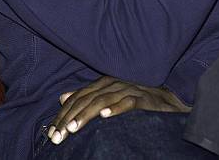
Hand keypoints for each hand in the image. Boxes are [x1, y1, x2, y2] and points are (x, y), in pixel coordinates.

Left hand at [47, 75, 189, 144]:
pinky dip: (116, 108)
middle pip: (86, 100)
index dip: (64, 114)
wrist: (166, 99)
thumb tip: (62, 97)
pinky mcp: (142, 98)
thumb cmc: (135, 99)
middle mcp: (113, 83)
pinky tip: (105, 117)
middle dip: (70, 118)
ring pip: (103, 101)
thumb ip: (86, 96)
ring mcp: (128, 89)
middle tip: (58, 136)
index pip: (78, 98)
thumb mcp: (108, 96)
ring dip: (87, 115)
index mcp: (103, 83)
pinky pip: (128, 102)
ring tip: (74, 128)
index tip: (52, 133)